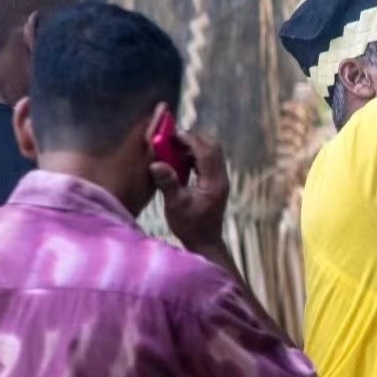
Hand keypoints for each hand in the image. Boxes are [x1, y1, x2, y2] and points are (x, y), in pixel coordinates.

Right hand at [151, 130, 229, 254]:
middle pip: (214, 147)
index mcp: (214, 182)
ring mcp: (220, 180)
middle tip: (174, 138)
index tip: (173, 134)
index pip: (206, 152)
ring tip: (175, 148)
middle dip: (195, 139)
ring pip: (213, 153)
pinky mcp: (216, 183)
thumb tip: (156, 163)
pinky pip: (210, 161)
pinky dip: (197, 156)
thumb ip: (168, 182)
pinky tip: (182, 161)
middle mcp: (221, 178)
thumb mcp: (175, 205)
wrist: (204, 242)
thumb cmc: (190, 226)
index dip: (190, 140)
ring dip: (196, 147)